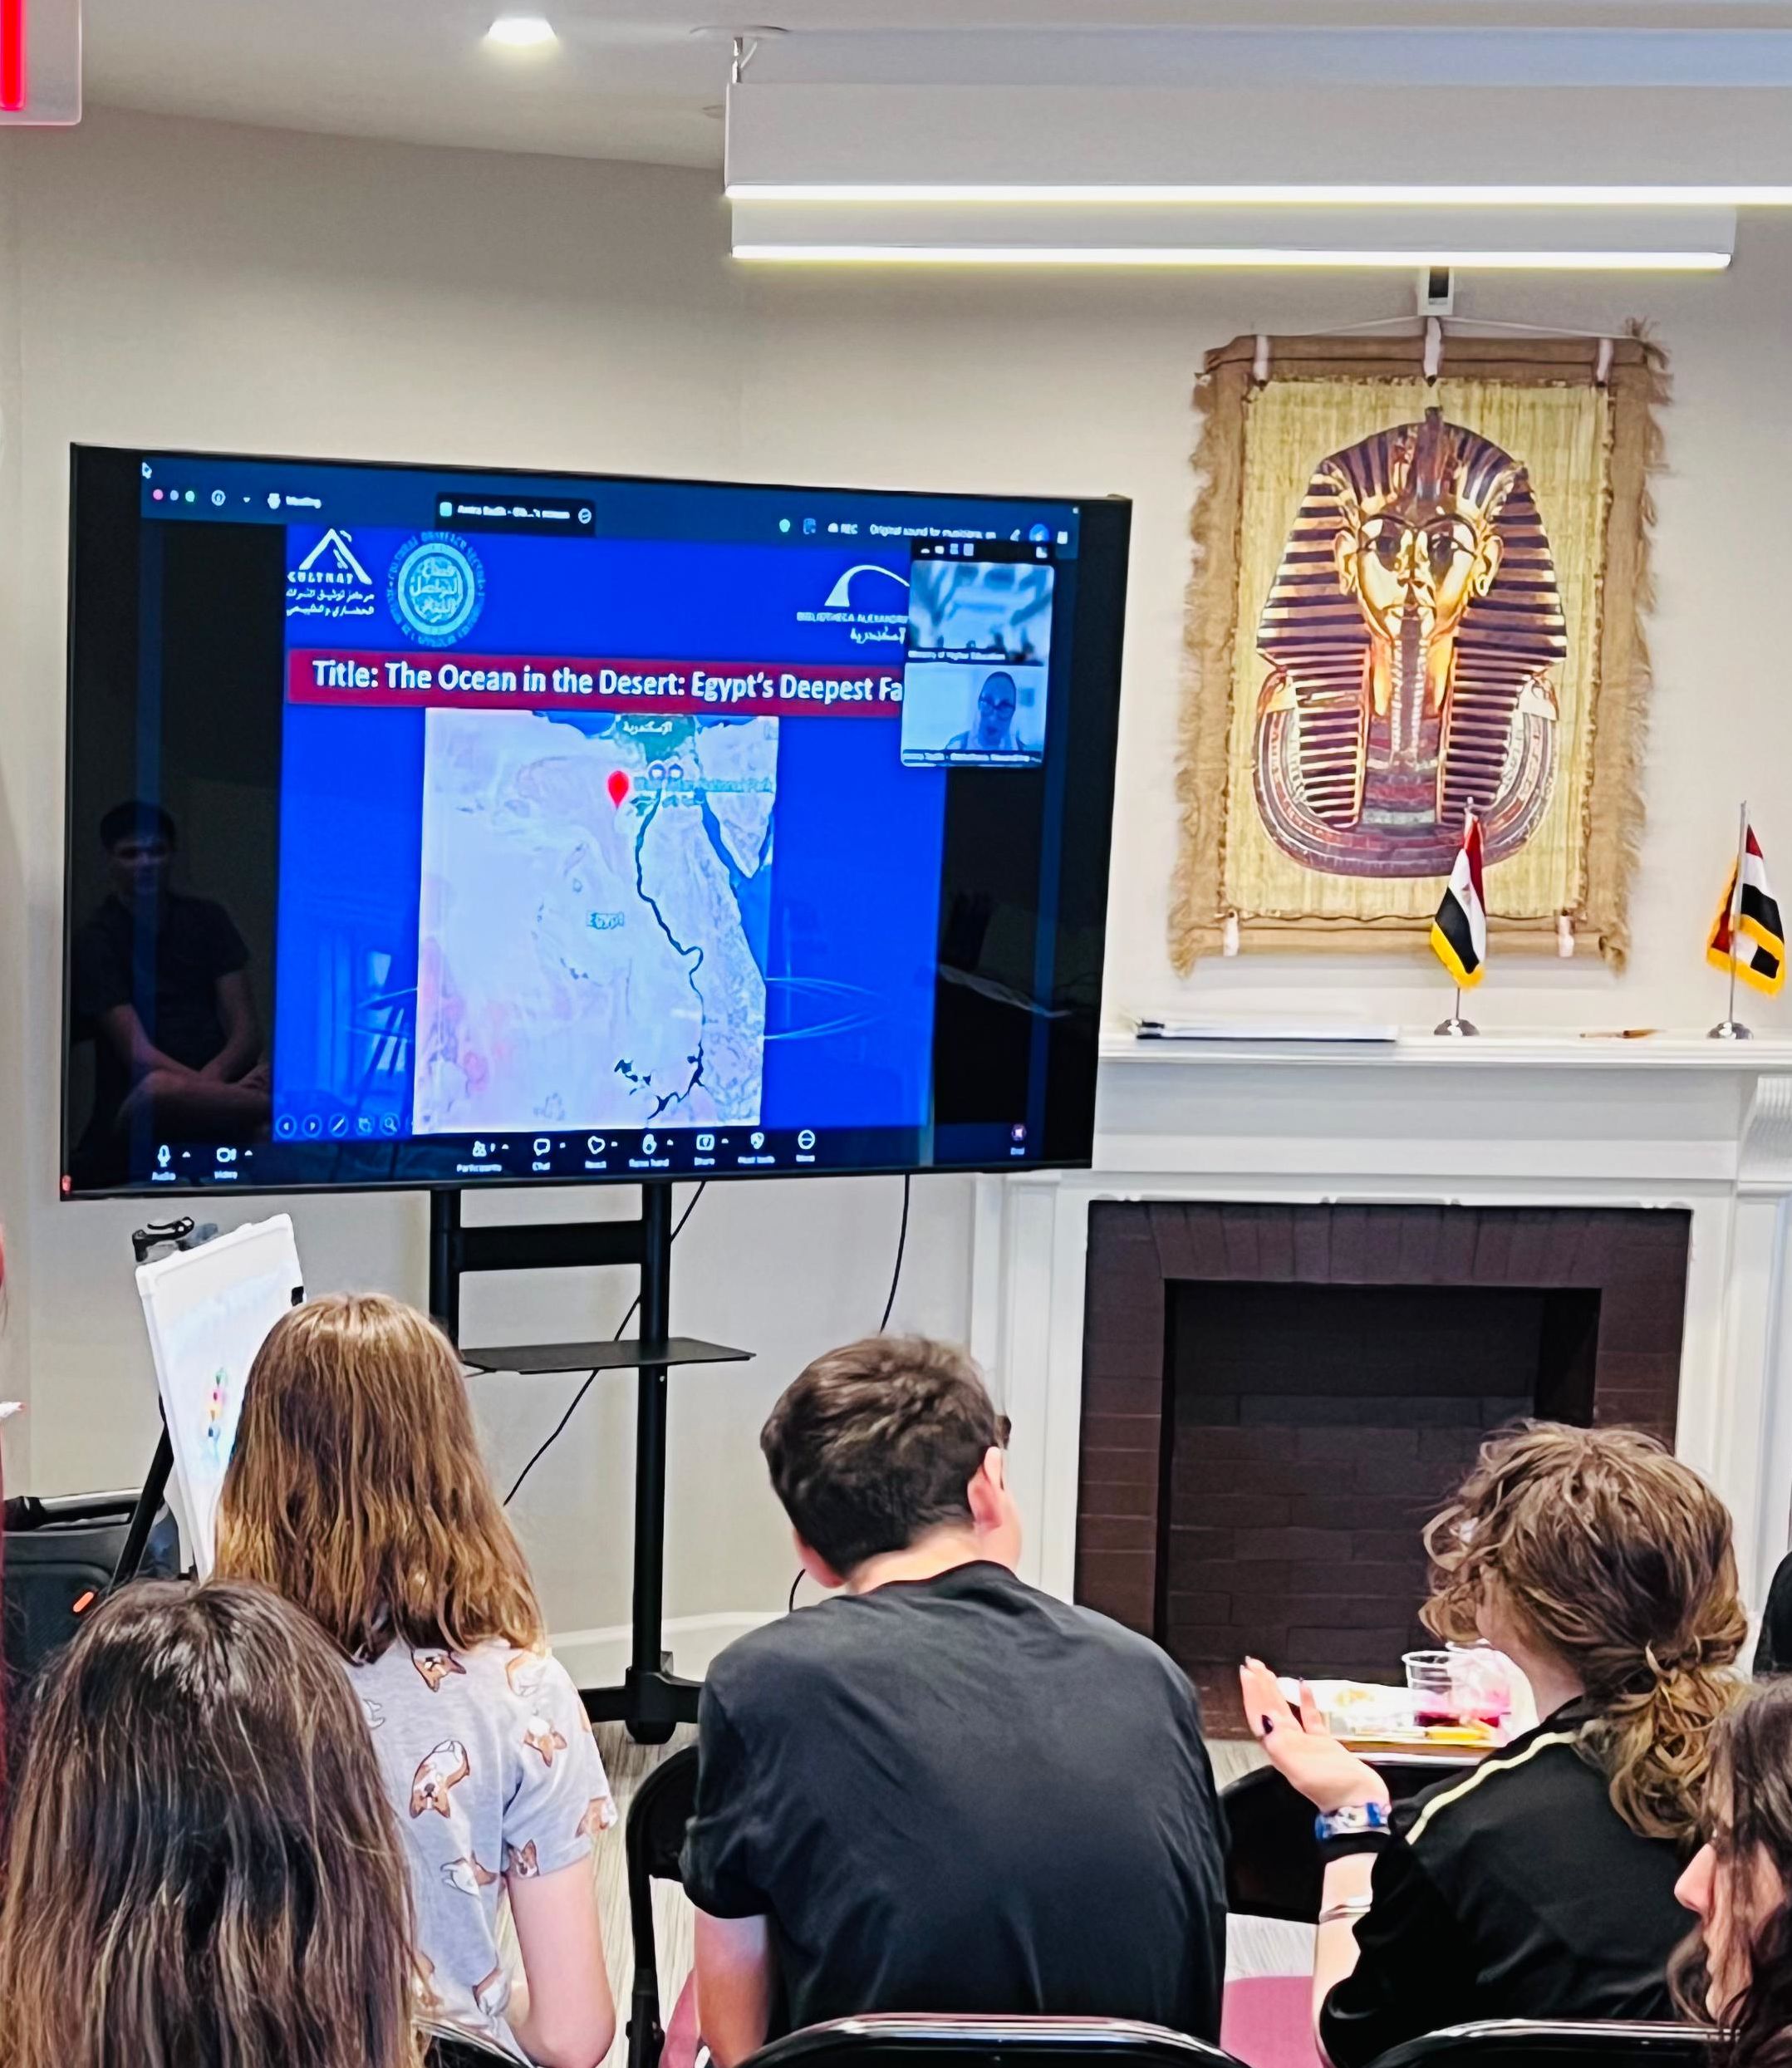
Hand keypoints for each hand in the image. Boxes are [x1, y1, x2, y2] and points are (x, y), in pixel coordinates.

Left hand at [1239, 1657, 1391, 1815]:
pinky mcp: (1324, 1744)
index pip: (1259, 1716)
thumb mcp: (1299, 1766)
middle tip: (1252, 1663)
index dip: (1252, 1695)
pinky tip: (1304, 1685)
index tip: (1247, 1673)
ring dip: (1276, 1691)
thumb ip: (1281, 1742)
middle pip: (1269, 1710)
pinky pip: (1310, 1719)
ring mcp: (1306, 1744)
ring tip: (1268, 1671)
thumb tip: (1265, 1716)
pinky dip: (1306, 1702)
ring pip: (1286, 1712)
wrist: (1359, 1803)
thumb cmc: (1329, 1786)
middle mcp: (1288, 1744)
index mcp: (1279, 1749)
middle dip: (1260, 1687)